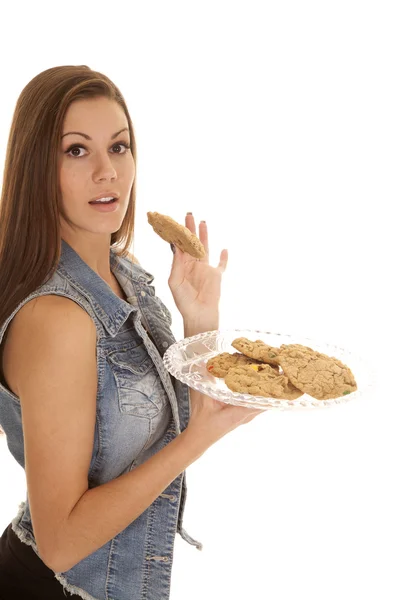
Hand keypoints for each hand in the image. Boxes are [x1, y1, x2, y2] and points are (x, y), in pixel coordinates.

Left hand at [168, 213, 227, 330]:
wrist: (198, 314)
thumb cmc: (184, 301)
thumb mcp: (175, 282)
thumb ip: (177, 264)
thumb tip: (177, 247)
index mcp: (181, 266)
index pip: (179, 246)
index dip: (177, 235)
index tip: (173, 222)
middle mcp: (193, 265)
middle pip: (192, 243)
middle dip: (190, 229)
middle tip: (188, 214)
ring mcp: (205, 269)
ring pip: (205, 248)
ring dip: (204, 236)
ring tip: (203, 222)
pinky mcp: (216, 276)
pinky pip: (221, 265)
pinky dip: (223, 258)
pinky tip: (224, 249)